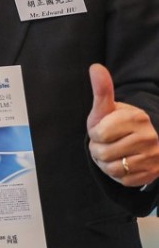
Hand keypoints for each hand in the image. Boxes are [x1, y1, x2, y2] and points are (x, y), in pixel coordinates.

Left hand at [87, 63, 158, 185]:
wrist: (138, 141)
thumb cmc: (115, 123)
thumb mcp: (106, 109)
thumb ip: (102, 90)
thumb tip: (95, 67)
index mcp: (137, 118)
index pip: (99, 134)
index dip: (95, 134)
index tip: (101, 130)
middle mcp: (149, 136)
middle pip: (103, 153)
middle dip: (98, 150)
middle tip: (106, 144)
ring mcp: (154, 156)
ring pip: (113, 169)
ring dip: (105, 164)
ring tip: (112, 154)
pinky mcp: (153, 173)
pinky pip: (124, 180)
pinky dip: (117, 175)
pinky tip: (122, 163)